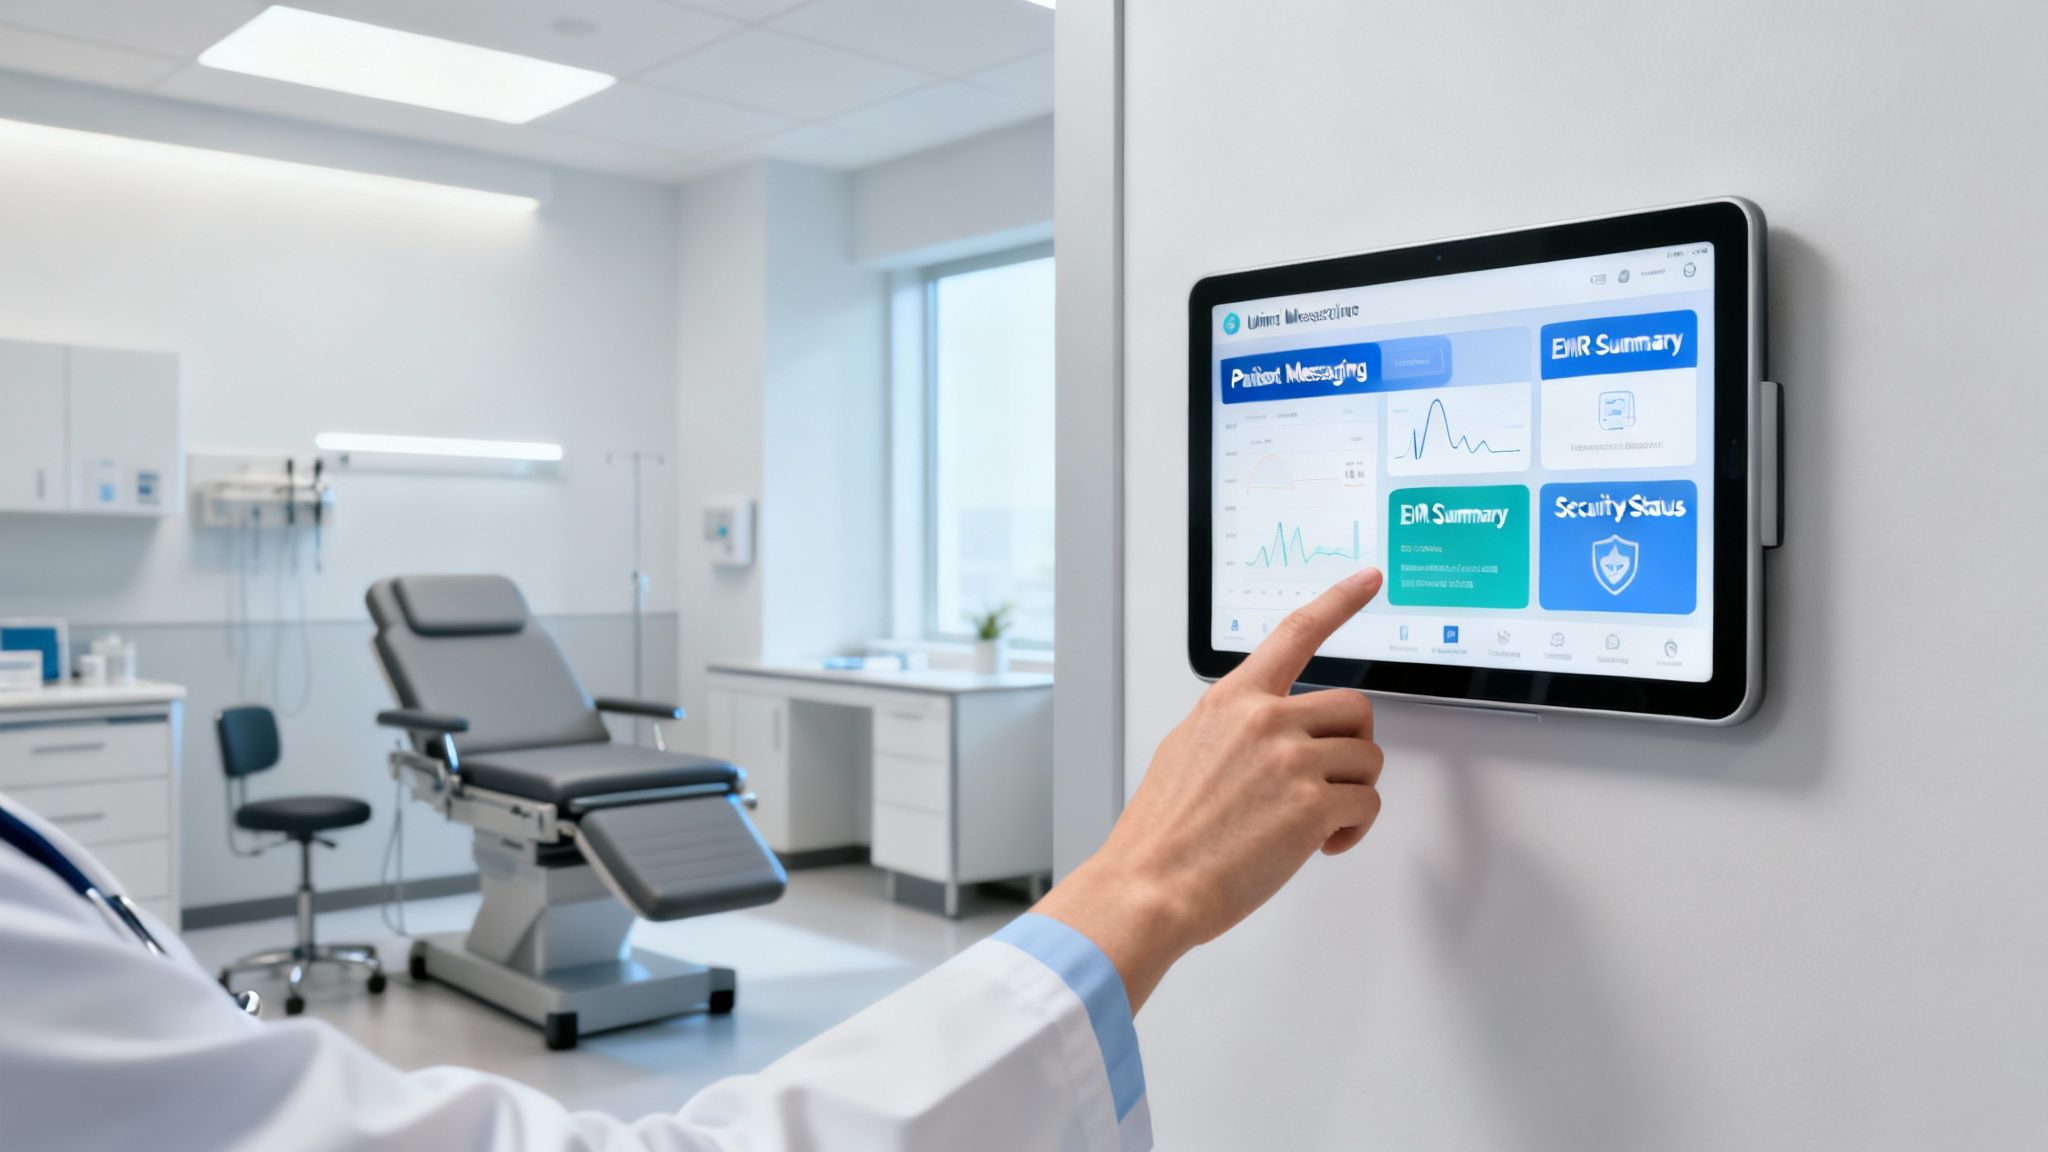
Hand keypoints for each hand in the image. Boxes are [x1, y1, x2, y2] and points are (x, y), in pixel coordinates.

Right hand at [1033, 568, 1386, 1010]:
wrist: (1151, 886)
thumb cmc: (1163, 833)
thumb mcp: (1186, 752)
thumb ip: (1235, 729)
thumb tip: (1272, 734)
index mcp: (1233, 700)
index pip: (1296, 632)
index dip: (1339, 600)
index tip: (1368, 578)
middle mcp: (1266, 719)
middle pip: (1355, 708)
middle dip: (1350, 748)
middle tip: (1326, 782)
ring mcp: (1291, 759)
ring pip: (1368, 759)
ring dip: (1352, 793)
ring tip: (1314, 823)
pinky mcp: (1312, 805)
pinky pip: (1367, 804)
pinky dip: (1352, 829)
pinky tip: (1318, 845)